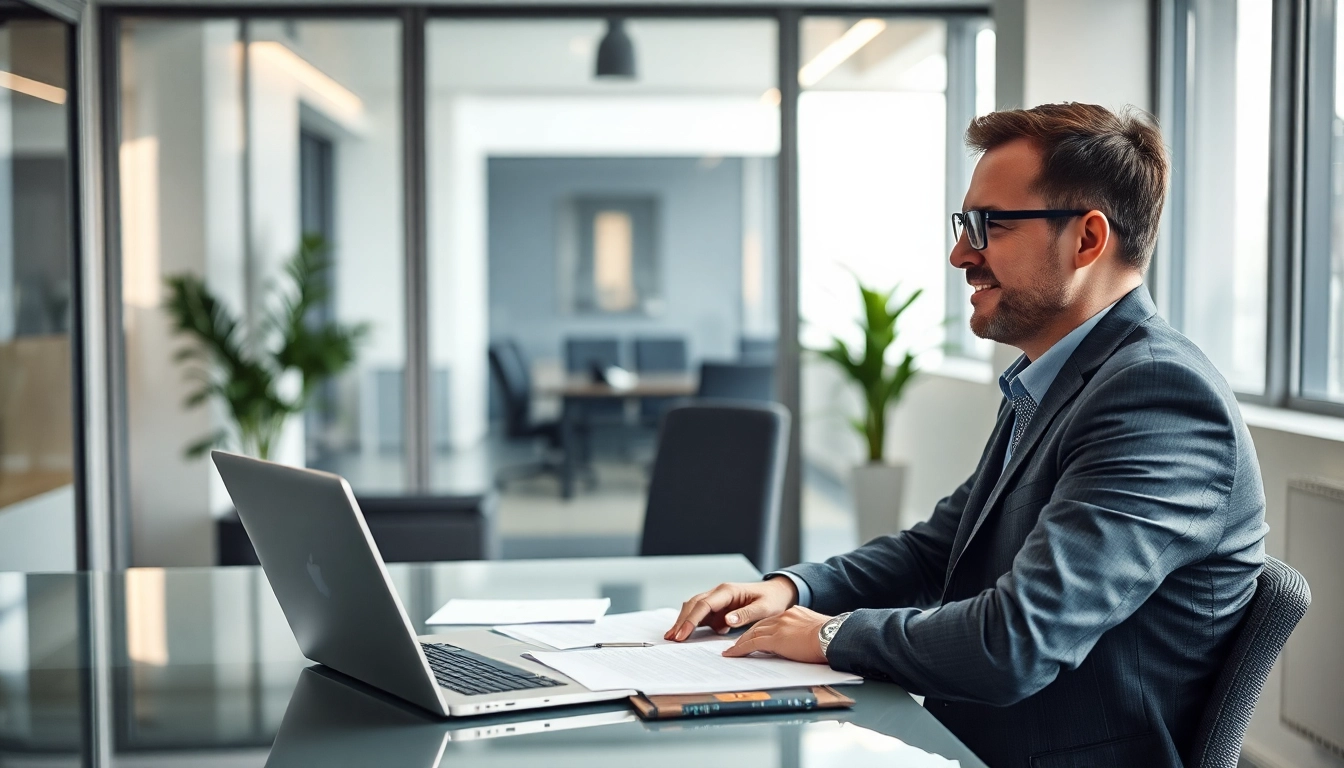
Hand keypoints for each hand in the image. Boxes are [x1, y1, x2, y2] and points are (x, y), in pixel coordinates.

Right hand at [664, 577, 798, 640]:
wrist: (777, 593)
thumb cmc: (772, 600)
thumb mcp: (764, 608)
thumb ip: (746, 614)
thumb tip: (727, 620)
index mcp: (728, 591)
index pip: (704, 604)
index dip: (691, 619)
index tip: (683, 633)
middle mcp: (719, 593)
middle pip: (693, 605)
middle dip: (681, 621)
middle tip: (671, 637)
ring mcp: (717, 599)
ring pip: (694, 608)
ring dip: (683, 621)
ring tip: (672, 636)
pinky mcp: (718, 608)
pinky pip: (701, 614)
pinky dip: (691, 623)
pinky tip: (685, 633)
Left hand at [721, 605, 830, 663]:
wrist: (834, 636)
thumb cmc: (832, 637)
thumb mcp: (816, 630)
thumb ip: (804, 632)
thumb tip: (802, 642)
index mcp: (794, 613)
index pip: (771, 621)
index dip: (760, 629)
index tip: (754, 635)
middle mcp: (783, 616)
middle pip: (758, 626)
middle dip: (746, 635)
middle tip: (736, 643)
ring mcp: (778, 626)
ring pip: (752, 633)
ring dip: (740, 643)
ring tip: (731, 651)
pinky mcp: (775, 639)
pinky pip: (752, 643)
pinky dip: (740, 649)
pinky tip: (732, 654)